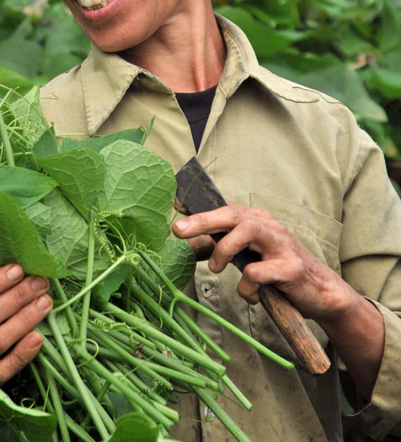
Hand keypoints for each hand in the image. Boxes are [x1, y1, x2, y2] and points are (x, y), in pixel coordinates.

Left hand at [172, 202, 347, 320]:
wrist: (323, 293)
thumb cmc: (279, 272)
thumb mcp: (248, 258)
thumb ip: (221, 248)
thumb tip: (189, 244)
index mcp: (257, 220)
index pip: (225, 207)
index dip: (199, 206)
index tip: (175, 203)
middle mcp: (269, 226)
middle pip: (233, 213)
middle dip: (204, 220)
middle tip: (178, 230)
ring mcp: (281, 245)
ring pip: (248, 230)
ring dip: (224, 249)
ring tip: (214, 268)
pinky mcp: (290, 268)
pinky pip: (258, 272)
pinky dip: (247, 287)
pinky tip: (252, 295)